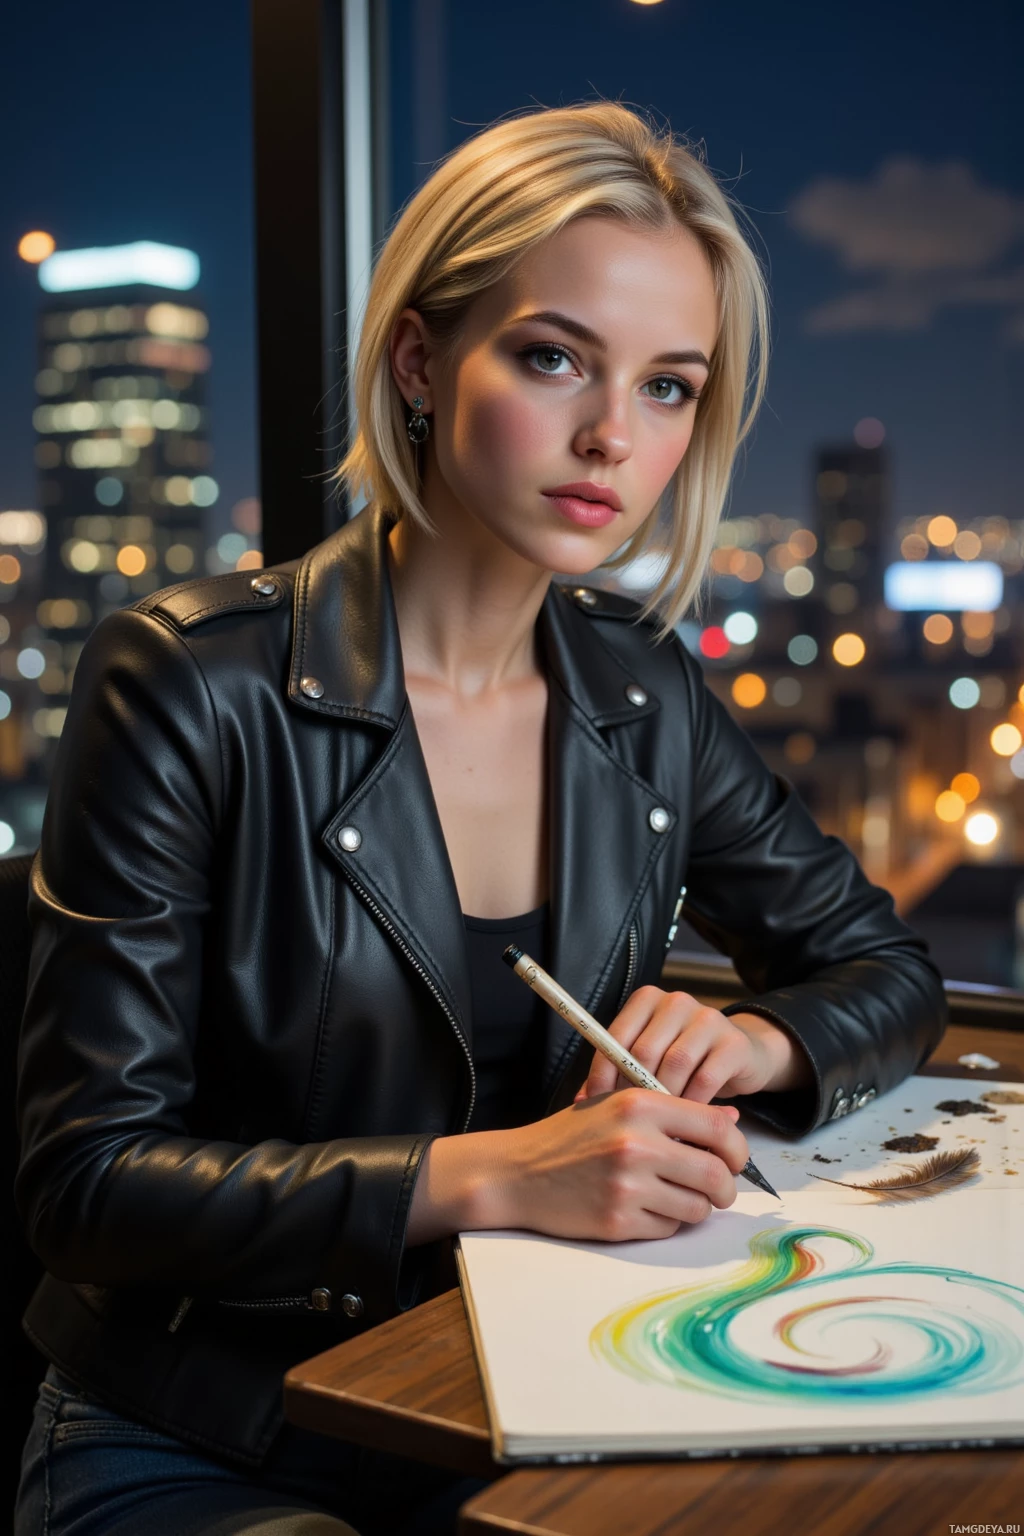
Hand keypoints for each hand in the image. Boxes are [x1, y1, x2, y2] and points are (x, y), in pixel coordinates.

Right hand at [406, 1090, 748, 1245]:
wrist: (518, 1173)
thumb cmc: (571, 1136)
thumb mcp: (617, 1105)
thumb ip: (674, 1111)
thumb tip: (731, 1120)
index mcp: (640, 1104)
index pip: (716, 1128)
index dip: (738, 1148)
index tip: (735, 1159)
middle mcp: (637, 1143)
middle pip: (715, 1173)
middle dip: (725, 1188)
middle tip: (718, 1190)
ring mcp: (627, 1185)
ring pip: (697, 1207)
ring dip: (695, 1207)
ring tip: (673, 1196)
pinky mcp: (618, 1221)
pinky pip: (668, 1228)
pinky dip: (666, 1223)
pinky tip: (644, 1209)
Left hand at [574, 987, 812, 1103]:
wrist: (741, 1057)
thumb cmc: (685, 1064)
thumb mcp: (649, 1063)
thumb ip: (617, 1076)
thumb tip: (580, 1104)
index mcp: (647, 1000)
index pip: (616, 1036)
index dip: (603, 1073)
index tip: (595, 1105)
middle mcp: (676, 1002)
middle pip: (645, 1050)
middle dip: (634, 1091)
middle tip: (630, 1121)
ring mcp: (708, 1018)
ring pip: (675, 1064)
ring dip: (666, 1099)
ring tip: (660, 1123)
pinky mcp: (733, 1042)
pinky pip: (705, 1078)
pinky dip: (693, 1103)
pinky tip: (687, 1118)